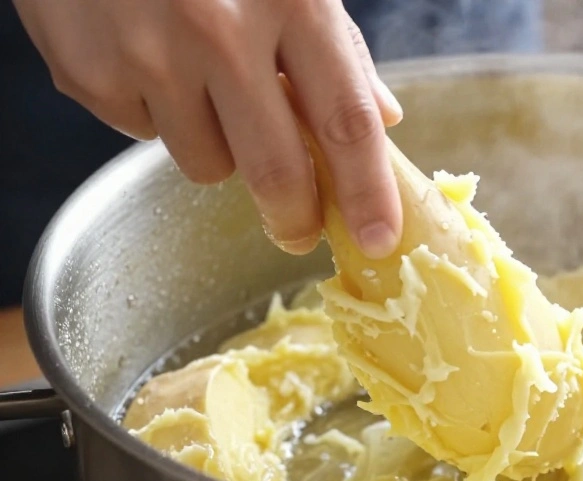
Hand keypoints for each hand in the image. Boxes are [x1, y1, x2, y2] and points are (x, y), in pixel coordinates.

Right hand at [13, 0, 403, 257]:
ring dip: (219, 146)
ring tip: (202, 84)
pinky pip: (146, 137)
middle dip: (295, 217)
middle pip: (276, 170)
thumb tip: (383, 118)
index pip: (345, 120)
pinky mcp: (91, 75)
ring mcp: (150, 57)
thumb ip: (338, 48)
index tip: (380, 238)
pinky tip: (149, 60)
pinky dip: (158, 115)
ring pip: (208, 164)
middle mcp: (220, 32)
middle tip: (299, 230)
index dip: (367, 191)